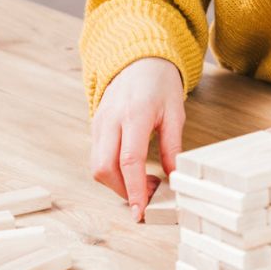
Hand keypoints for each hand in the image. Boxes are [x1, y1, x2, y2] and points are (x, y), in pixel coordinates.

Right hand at [90, 57, 184, 221]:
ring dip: (117, 183)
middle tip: (148, 195)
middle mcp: (111, 121)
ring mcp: (98, 124)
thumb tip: (174, 177)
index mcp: (135, 115)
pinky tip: (133, 172)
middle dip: (122, 191)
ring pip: (97, 166)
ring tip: (145, 182)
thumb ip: (173, 145)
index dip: (134, 189)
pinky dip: (112, 172)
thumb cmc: (160, 83)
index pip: (129, 160)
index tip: (141, 210)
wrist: (137, 60)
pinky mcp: (94, 127)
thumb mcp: (176, 112)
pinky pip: (97, 157)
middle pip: (104, 168)